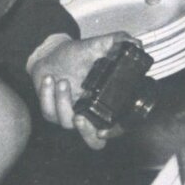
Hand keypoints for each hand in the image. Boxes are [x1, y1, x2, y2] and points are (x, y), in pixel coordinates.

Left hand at [28, 31, 126, 148]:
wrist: (52, 53)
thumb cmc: (78, 54)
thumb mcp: (99, 45)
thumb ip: (119, 42)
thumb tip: (137, 44)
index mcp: (104, 104)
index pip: (115, 128)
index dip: (114, 132)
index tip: (103, 130)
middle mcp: (89, 114)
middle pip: (93, 143)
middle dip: (86, 133)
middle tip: (79, 117)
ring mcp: (69, 115)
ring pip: (66, 122)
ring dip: (63, 102)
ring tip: (62, 80)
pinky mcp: (51, 111)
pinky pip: (48, 111)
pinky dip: (47, 95)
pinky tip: (49, 79)